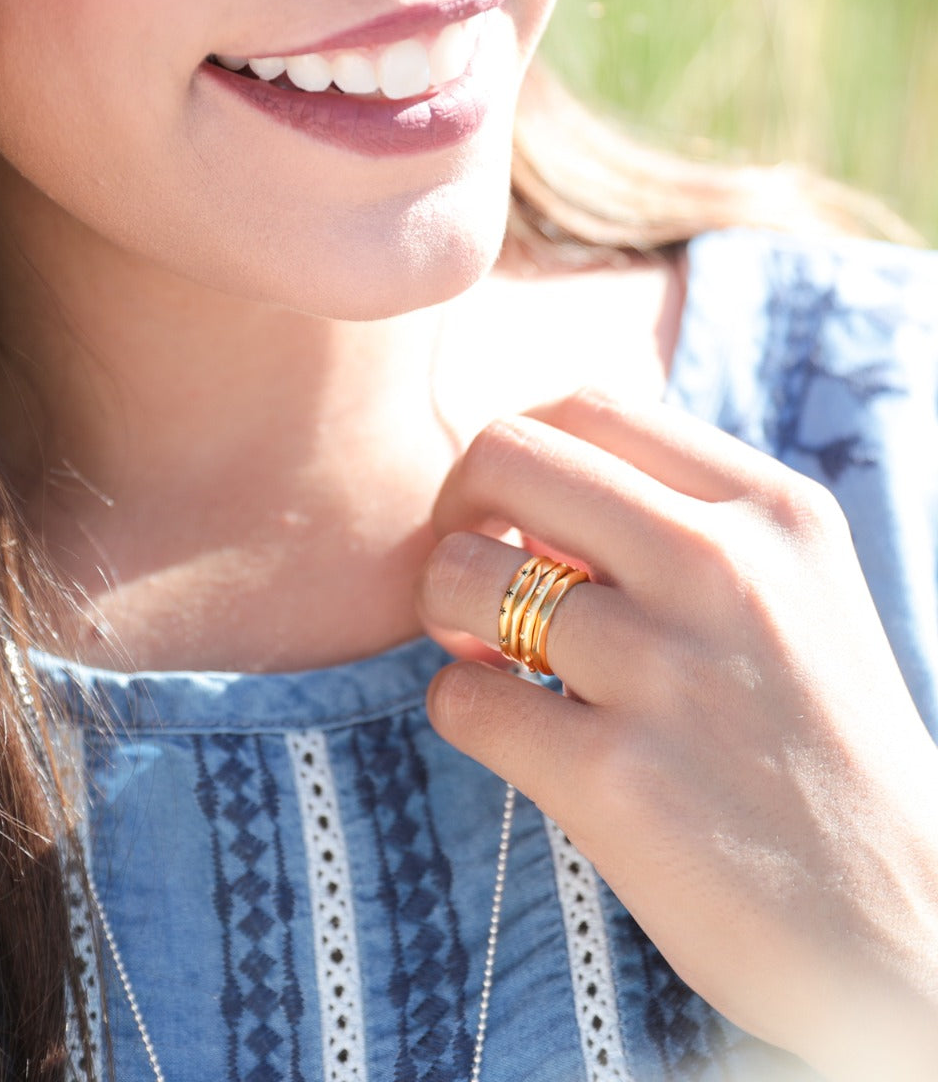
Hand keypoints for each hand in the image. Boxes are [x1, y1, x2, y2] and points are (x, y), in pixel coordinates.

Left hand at [417, 389, 937, 1081]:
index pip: (587, 405)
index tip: (515, 521)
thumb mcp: (792, 596)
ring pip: (460, 573)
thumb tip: (519, 506)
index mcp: (772, 510)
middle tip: (475, 580)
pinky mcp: (615, 777)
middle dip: (456, 511)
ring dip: (445, 616)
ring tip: (492, 661)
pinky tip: (519, 739)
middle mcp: (723, 567)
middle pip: (505, 455)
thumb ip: (672, 527)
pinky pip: (460, 700)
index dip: (517, 457)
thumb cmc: (816, 749)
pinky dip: (462, 712)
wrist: (905, 931)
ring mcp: (667, 670)